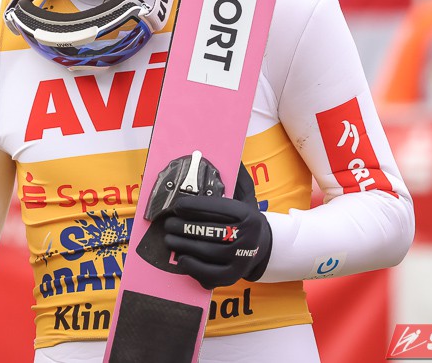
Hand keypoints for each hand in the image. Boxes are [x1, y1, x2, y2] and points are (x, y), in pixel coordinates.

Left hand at [163, 164, 271, 289]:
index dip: (194, 205)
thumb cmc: (244, 219)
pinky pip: (209, 273)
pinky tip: (181, 257)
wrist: (263, 247)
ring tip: (169, 238)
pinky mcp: (233, 276)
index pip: (218, 208)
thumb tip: (230, 156)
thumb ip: (235, 178)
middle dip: (183, 227)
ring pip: (206, 251)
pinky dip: (192, 266)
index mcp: (248, 215)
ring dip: (182, 245)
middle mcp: (247, 237)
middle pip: (209, 231)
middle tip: (168, 223)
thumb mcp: (244, 197)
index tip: (178, 204)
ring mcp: (241, 258)